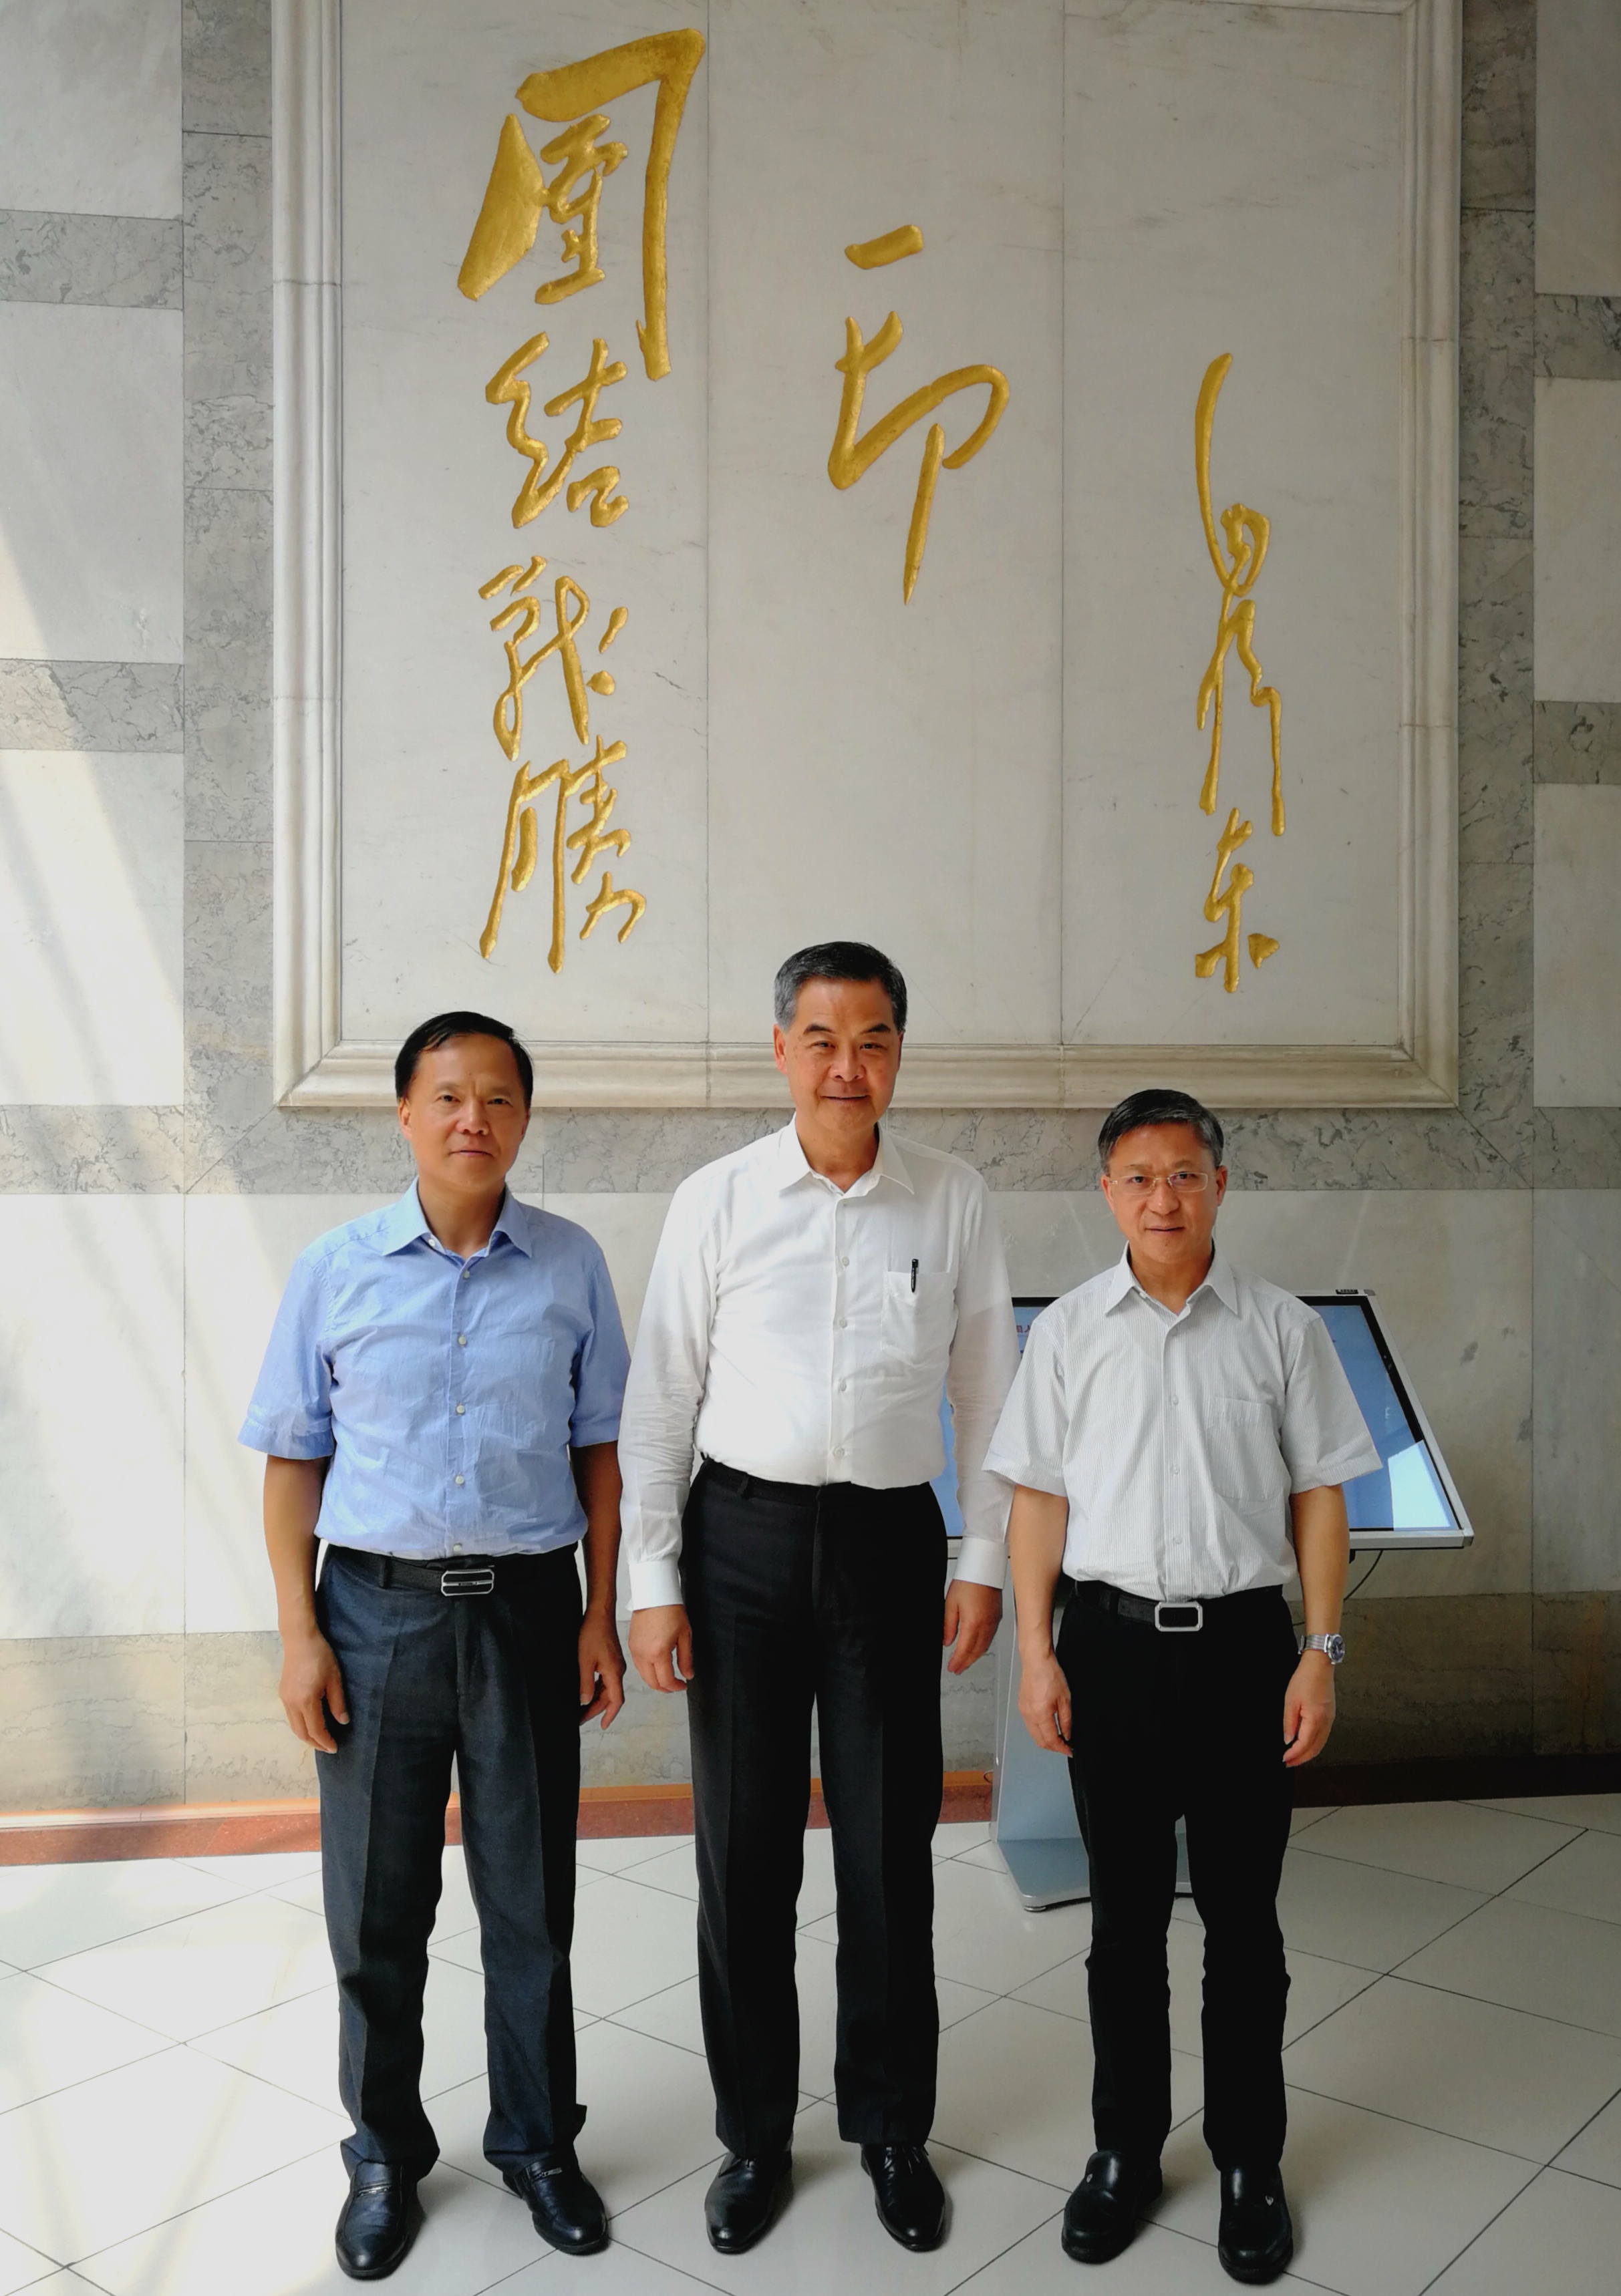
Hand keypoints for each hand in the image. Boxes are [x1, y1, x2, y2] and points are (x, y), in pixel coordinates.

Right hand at [278, 1625, 347, 1752]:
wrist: (299, 1640)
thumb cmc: (320, 1656)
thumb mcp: (334, 1679)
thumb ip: (337, 1703)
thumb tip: (343, 1722)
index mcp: (306, 1701)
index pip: (316, 1730)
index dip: (325, 1741)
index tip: (335, 1748)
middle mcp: (292, 1704)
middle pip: (301, 1733)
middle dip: (314, 1743)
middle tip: (328, 1747)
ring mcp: (285, 1699)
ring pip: (294, 1726)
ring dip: (306, 1736)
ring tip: (319, 1739)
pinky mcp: (283, 1693)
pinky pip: (290, 1717)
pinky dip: (300, 1725)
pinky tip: (309, 1723)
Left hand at [578, 1608, 625, 1728]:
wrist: (599, 1614)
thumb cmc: (592, 1634)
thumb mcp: (585, 1661)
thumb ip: (585, 1683)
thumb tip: (584, 1701)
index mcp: (614, 1673)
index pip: (615, 1701)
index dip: (609, 1715)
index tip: (602, 1725)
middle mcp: (618, 1671)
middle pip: (610, 1697)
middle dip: (597, 1709)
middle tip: (581, 1718)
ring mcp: (615, 1665)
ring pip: (607, 1688)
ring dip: (596, 1699)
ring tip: (582, 1707)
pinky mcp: (611, 1659)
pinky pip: (606, 1679)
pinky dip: (597, 1688)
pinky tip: (587, 1690)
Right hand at [629, 1603, 694, 1692]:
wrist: (654, 1594)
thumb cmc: (670, 1610)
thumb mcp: (684, 1635)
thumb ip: (685, 1659)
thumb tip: (688, 1675)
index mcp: (658, 1653)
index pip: (666, 1681)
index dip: (676, 1687)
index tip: (683, 1685)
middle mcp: (643, 1654)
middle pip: (652, 1683)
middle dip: (665, 1688)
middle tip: (676, 1685)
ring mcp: (635, 1650)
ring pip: (643, 1676)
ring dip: (655, 1681)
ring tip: (668, 1677)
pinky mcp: (631, 1645)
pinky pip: (638, 1666)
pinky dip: (647, 1671)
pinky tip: (657, 1667)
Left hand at [943, 1580, 1001, 1674]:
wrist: (984, 1569)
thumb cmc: (968, 1581)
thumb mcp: (950, 1604)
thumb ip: (948, 1625)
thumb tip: (947, 1640)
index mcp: (973, 1623)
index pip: (964, 1650)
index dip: (957, 1661)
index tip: (952, 1667)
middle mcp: (986, 1625)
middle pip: (976, 1652)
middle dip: (966, 1663)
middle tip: (957, 1669)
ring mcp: (993, 1622)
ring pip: (984, 1647)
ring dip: (975, 1657)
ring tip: (966, 1662)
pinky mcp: (997, 1617)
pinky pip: (990, 1638)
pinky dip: (982, 1647)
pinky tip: (977, 1648)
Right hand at [1018, 1646, 1071, 1752]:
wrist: (1036, 1660)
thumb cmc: (1050, 1674)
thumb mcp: (1065, 1699)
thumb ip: (1066, 1720)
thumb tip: (1067, 1734)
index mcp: (1041, 1715)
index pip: (1051, 1740)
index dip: (1061, 1748)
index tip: (1069, 1750)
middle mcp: (1029, 1715)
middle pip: (1040, 1741)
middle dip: (1053, 1747)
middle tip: (1064, 1746)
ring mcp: (1023, 1711)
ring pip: (1033, 1734)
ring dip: (1045, 1740)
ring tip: (1058, 1737)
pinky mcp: (1021, 1706)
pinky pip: (1029, 1725)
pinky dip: (1039, 1731)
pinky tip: (1047, 1726)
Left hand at [1283, 1650, 1335, 1766]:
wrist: (1319, 1665)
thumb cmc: (1305, 1679)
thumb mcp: (1290, 1701)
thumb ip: (1289, 1723)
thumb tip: (1288, 1740)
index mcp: (1316, 1719)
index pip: (1304, 1745)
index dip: (1294, 1755)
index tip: (1284, 1759)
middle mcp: (1326, 1722)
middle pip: (1315, 1749)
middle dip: (1301, 1759)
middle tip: (1289, 1763)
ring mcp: (1330, 1719)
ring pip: (1321, 1744)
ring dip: (1308, 1753)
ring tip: (1295, 1756)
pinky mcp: (1330, 1715)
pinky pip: (1323, 1736)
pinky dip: (1314, 1744)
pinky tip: (1306, 1744)